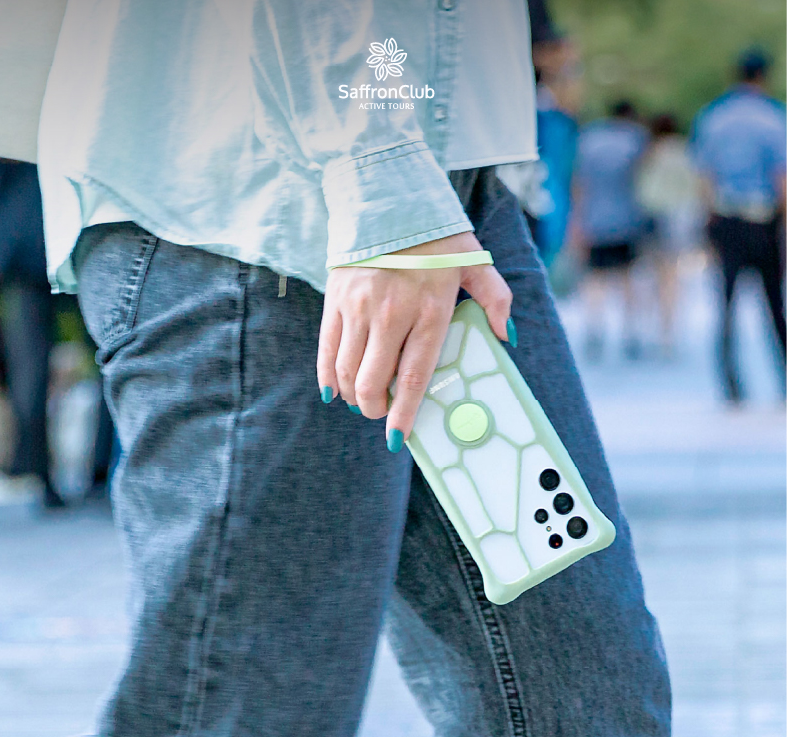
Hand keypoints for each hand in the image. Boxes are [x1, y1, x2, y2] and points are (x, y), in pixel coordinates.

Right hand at [317, 232, 513, 450]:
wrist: (389, 201)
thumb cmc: (436, 238)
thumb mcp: (475, 262)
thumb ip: (496, 299)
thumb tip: (507, 336)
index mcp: (429, 310)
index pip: (413, 376)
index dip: (403, 413)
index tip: (397, 438)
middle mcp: (391, 313)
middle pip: (374, 380)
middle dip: (374, 408)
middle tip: (380, 413)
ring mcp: (359, 307)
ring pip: (347, 370)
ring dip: (353, 395)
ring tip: (362, 400)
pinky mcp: (335, 299)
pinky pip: (326, 348)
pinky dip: (327, 375)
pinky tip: (333, 391)